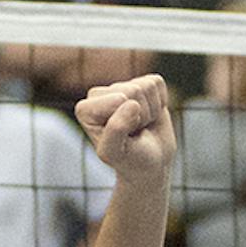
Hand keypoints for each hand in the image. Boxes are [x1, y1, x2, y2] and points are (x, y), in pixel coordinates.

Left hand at [75, 73, 173, 187]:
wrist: (151, 163)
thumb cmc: (130, 159)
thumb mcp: (116, 153)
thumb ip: (116, 130)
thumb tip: (132, 103)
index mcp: (85, 110)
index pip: (119, 99)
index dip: (129, 121)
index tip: (124, 138)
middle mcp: (98, 95)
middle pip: (134, 90)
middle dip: (141, 116)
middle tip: (134, 132)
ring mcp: (119, 87)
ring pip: (146, 87)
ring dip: (150, 112)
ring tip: (141, 126)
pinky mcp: (139, 84)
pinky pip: (156, 82)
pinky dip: (160, 102)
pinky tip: (149, 115)